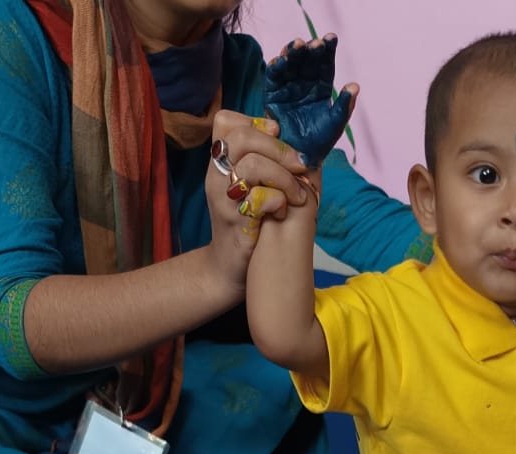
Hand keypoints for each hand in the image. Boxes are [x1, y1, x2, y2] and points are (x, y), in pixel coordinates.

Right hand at [204, 108, 311, 260]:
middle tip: (299, 166)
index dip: (255, 123)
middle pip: (242, 137)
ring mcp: (222, 198)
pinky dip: (279, 201)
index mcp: (220, 163)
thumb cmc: (249, 225)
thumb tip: (299, 139)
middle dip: (279, 148)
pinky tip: (283, 211)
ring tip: (296, 194)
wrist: (229, 269)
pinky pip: (259, 199)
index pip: (226, 121)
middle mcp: (216, 176)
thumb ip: (265, 162)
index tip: (277, 138)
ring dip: (284, 177)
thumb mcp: (252, 188)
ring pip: (252, 165)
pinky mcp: (235, 222)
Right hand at [264, 34, 358, 168]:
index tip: (331, 38)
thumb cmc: (320, 143)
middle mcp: (304, 83)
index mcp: (321, 87)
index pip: (325, 64)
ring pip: (290, 64)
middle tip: (314, 44)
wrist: (300, 160)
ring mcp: (288, 87)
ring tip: (297, 46)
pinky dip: (275, 67)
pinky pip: (273, 77)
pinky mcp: (273, 95)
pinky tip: (280, 61)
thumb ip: (344, 106)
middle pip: (306, 60)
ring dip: (292, 53)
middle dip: (309, 49)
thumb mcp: (335, 124)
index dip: (327, 50)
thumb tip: (355, 85)